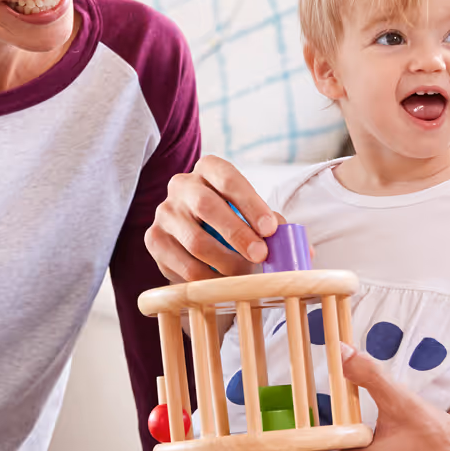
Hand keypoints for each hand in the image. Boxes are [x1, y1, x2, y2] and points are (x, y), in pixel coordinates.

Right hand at [144, 155, 279, 281]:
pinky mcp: (154, 239)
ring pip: (194, 241)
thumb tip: (295, 246)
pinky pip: (183, 266)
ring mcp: (165, 212)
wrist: (195, 234)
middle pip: (206, 207)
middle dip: (237, 234)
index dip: (251, 204)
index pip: (228, 179)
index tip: (270, 229)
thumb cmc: (231, 219)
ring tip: (245, 274)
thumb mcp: (251, 213)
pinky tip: (224, 281)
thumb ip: (272, 224)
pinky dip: (208, 279)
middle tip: (260, 255)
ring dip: (225, 262)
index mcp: (208, 169)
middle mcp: (181, 185)